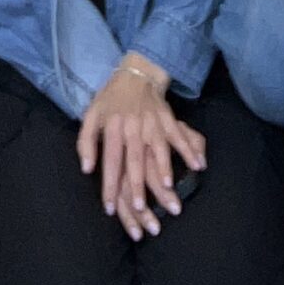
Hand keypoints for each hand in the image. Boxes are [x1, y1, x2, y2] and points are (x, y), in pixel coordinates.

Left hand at [76, 55, 206, 241]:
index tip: (110, 210)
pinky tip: (197, 166)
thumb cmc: (111, 99)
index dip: (109, 185)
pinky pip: (179, 135)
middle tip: (140, 209)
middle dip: (138, 185)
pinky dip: (188, 150)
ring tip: (169, 191)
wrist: (135, 74)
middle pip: (135, 159)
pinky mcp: (167, 118)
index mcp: (113, 127)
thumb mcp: (91, 115)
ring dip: (164, 169)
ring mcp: (152, 122)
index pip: (111, 160)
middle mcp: (133, 126)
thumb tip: (86, 169)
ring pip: (158, 149)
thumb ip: (86, 142)